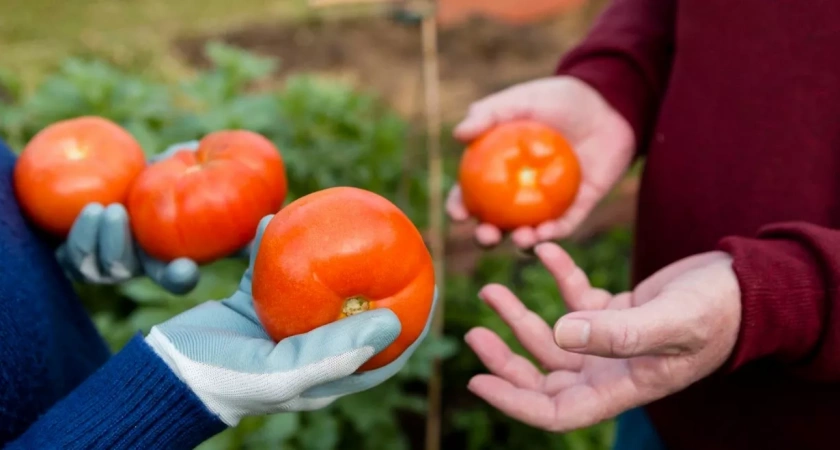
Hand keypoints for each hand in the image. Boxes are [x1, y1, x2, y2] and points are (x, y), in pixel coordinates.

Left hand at [55, 140, 250, 293]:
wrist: (111, 175)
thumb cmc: (164, 169)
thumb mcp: (189, 167)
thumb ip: (210, 173)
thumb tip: (254, 192)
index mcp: (169, 255)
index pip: (178, 277)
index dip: (181, 277)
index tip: (185, 267)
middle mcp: (139, 265)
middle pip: (126, 272)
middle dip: (120, 249)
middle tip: (118, 212)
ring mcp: (107, 263)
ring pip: (99, 269)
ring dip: (95, 242)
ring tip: (99, 208)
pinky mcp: (78, 256)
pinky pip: (73, 260)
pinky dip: (78, 237)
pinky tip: (88, 211)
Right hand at [145, 215, 437, 425]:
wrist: (164, 371)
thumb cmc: (226, 380)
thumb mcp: (283, 373)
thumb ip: (335, 352)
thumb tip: (395, 321)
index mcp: (327, 373)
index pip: (385, 350)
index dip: (414, 321)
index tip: (434, 286)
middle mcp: (310, 348)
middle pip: (355, 310)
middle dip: (377, 278)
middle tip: (395, 240)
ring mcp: (281, 324)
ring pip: (315, 283)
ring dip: (326, 254)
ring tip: (342, 218)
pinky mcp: (251, 304)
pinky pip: (271, 268)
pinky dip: (274, 245)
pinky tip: (277, 218)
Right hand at [447, 76, 634, 248]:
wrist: (609, 105)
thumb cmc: (560, 99)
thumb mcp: (523, 100)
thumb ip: (490, 113)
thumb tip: (458, 134)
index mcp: (497, 169)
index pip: (470, 193)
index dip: (459, 206)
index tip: (459, 214)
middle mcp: (517, 192)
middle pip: (494, 222)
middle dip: (485, 236)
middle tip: (486, 236)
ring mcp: (546, 203)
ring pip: (527, 232)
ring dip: (520, 242)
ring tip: (522, 237)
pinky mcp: (576, 208)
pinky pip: (562, 227)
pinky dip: (554, 234)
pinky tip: (547, 233)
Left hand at [465, 243, 740, 431]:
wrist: (748, 286)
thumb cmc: (719, 311)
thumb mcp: (671, 321)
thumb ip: (618, 332)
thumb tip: (560, 333)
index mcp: (622, 386)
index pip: (556, 411)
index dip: (514, 402)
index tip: (476, 381)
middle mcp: (611, 369)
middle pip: (544, 377)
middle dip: (506, 359)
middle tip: (474, 332)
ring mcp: (612, 341)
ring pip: (553, 337)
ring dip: (521, 316)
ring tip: (492, 289)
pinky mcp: (617, 311)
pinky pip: (576, 299)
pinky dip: (558, 277)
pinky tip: (544, 252)